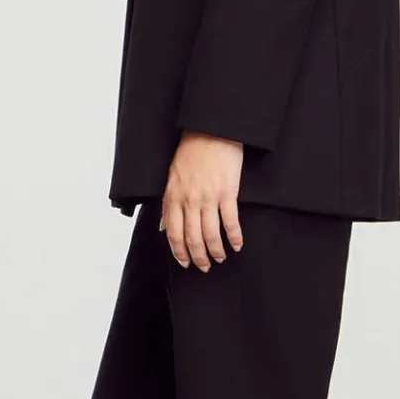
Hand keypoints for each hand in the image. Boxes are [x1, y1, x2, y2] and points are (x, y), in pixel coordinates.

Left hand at [160, 131, 245, 269]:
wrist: (211, 131)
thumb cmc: (192, 152)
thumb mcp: (172, 178)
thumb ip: (168, 205)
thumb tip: (163, 228)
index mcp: (174, 197)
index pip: (174, 234)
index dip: (180, 253)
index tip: (185, 263)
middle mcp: (189, 201)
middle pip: (192, 238)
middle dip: (198, 257)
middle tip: (204, 267)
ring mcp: (208, 197)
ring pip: (210, 234)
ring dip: (216, 251)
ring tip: (220, 258)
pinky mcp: (227, 192)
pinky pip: (230, 222)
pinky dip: (234, 237)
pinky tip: (237, 245)